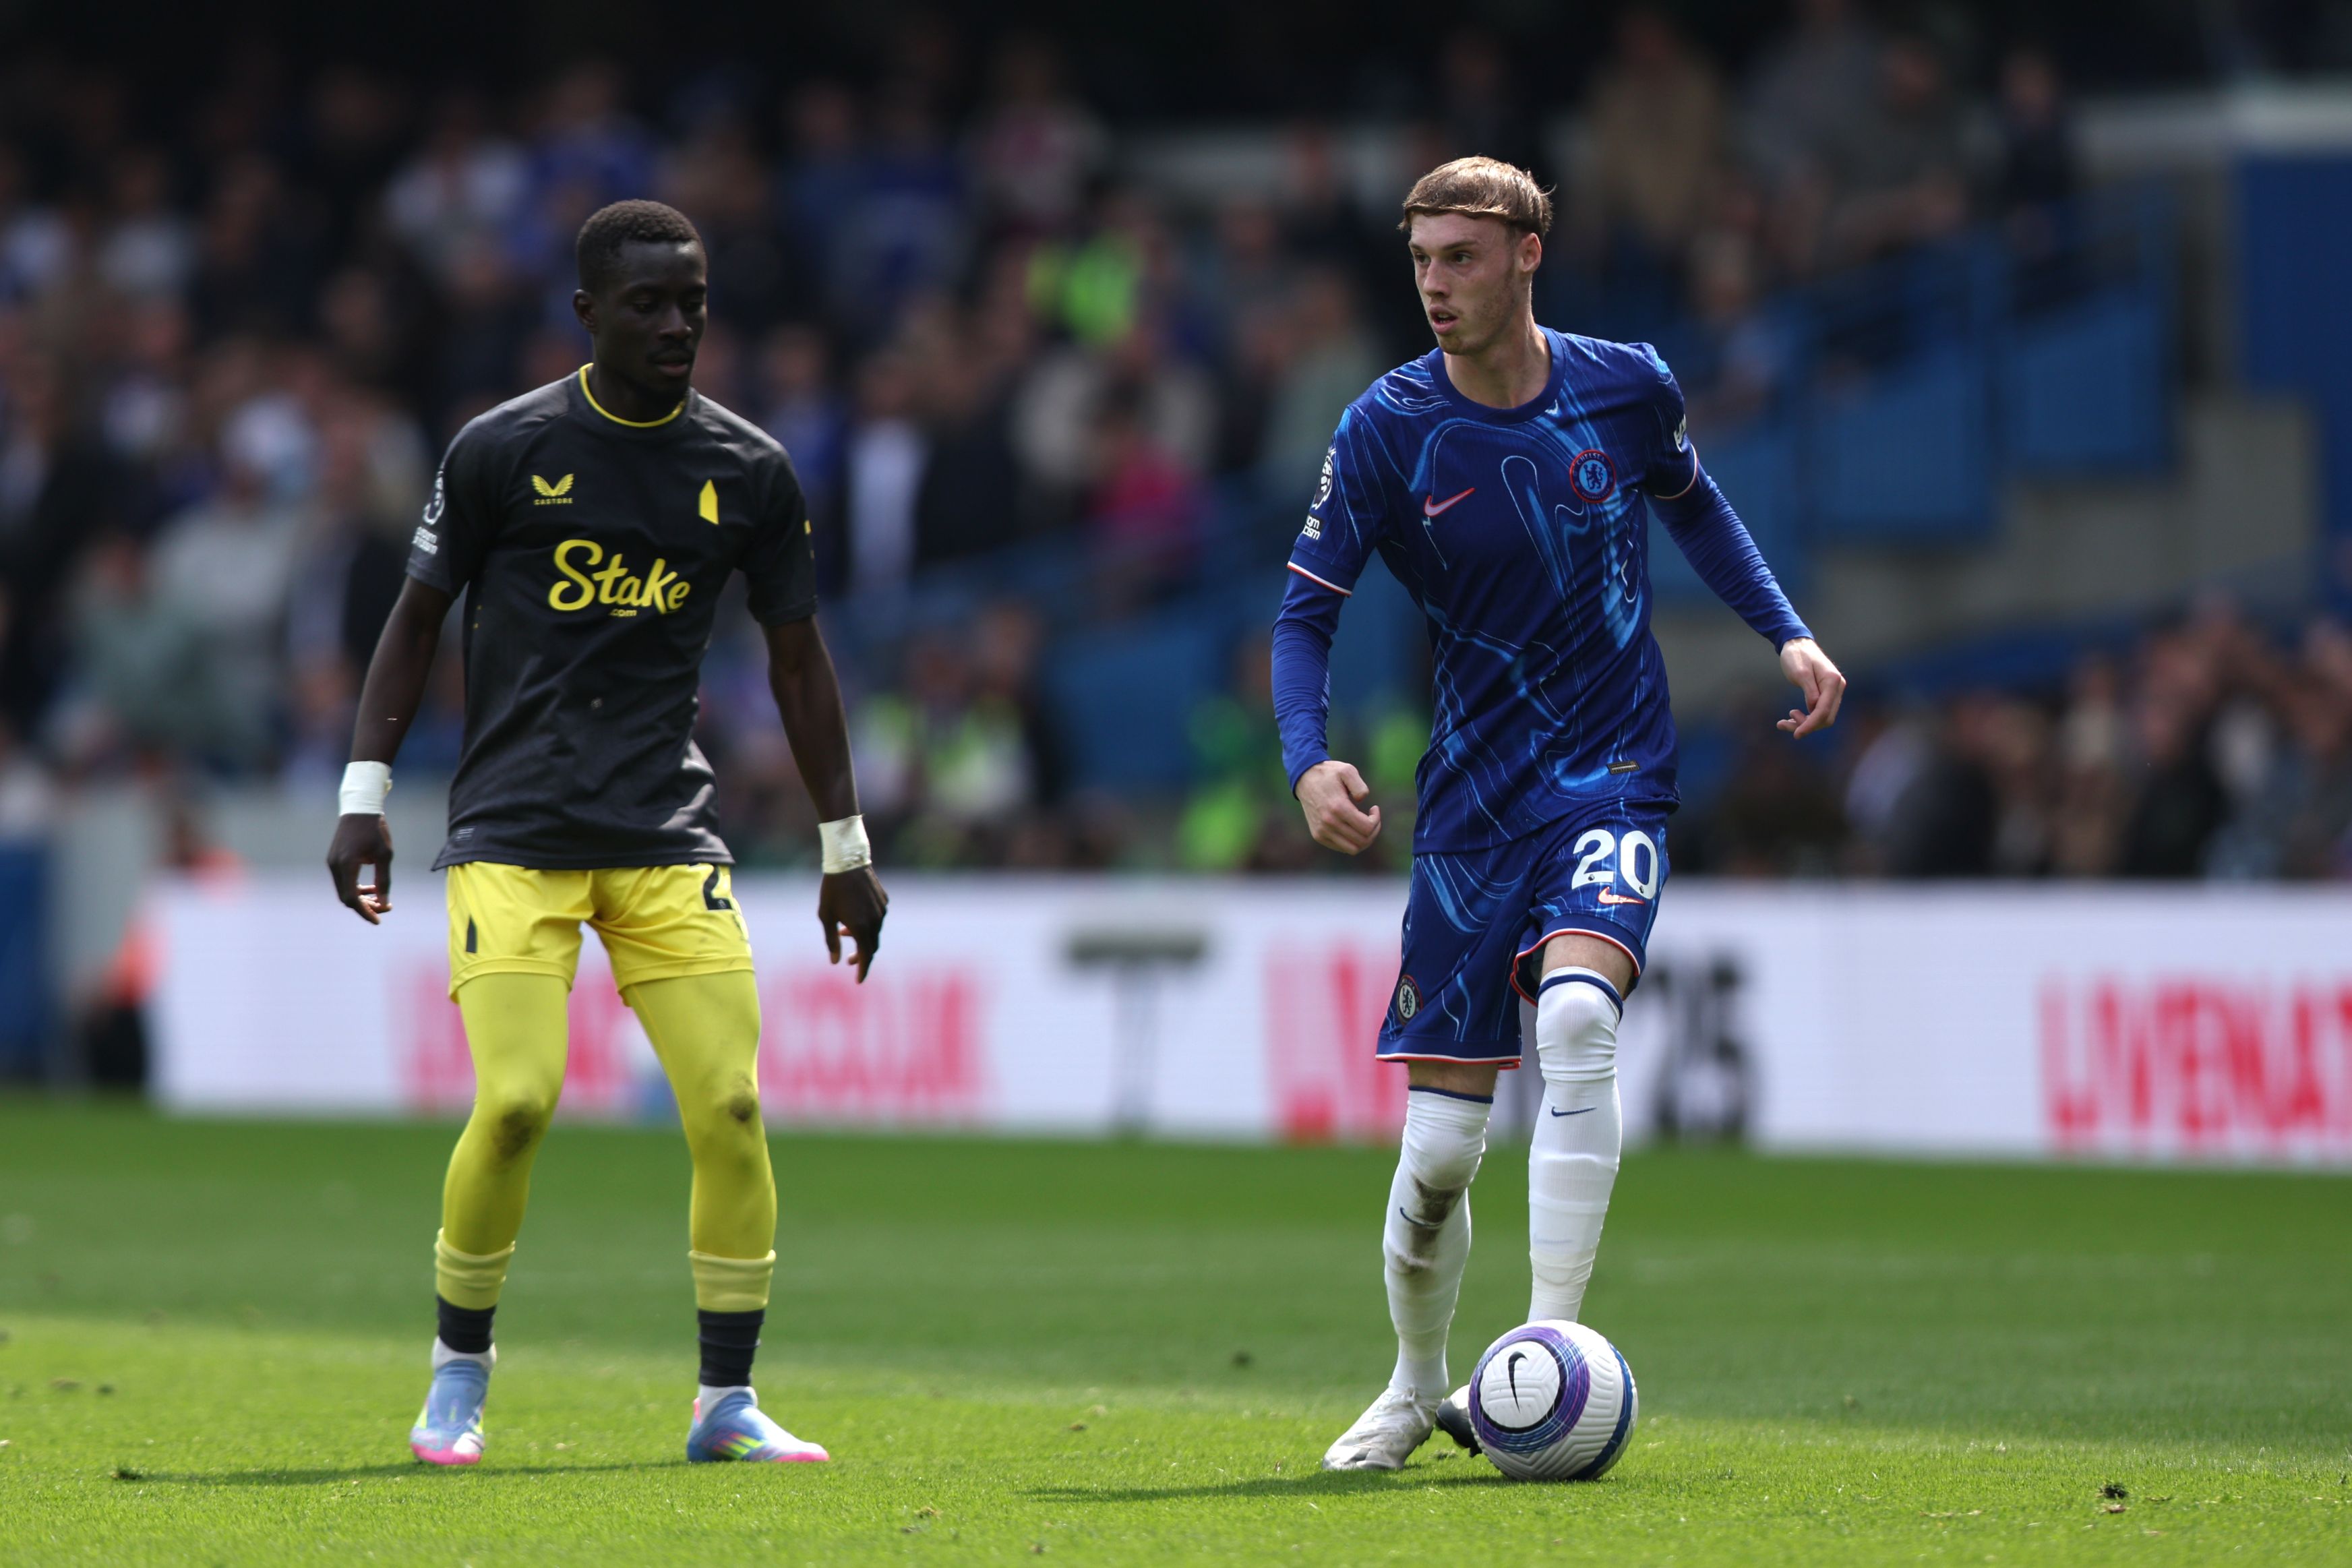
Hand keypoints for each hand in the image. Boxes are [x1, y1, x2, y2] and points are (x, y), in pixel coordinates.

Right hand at [327, 813, 393, 924]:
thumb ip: (384, 880)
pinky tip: (370, 888)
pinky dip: (355, 888)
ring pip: (344, 891)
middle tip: (385, 907)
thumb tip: (385, 903)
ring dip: (361, 898)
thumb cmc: (375, 830)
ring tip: (380, 899)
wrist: (360, 809)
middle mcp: (335, 866)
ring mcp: (332, 863)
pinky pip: (343, 881)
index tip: (379, 920)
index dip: (365, 912)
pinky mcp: (334, 860)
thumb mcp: (385, 855)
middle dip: (365, 907)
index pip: (351, 899)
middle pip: (346, 898)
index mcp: (346, 865)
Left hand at [818, 866, 887, 981]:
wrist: (848, 862)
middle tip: (849, 961)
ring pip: (875, 932)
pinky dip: (868, 925)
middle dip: (861, 957)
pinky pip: (878, 919)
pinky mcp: (885, 901)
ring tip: (845, 932)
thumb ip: (831, 941)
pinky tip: (854, 918)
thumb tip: (836, 962)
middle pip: (872, 947)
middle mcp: (875, 921)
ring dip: (862, 938)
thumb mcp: (826, 916)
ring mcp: (882, 911)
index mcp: (860, 927)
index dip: (862, 970)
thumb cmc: (832, 890)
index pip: (865, 956)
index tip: (859, 980)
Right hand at [1296, 759, 1382, 854]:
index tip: (1374, 808)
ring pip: (1353, 849)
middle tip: (1373, 818)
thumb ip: (1360, 786)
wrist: (1305, 779)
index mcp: (1338, 807)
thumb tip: (1361, 801)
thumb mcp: (1347, 770)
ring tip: (1365, 826)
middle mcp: (1329, 822)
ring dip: (1364, 840)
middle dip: (1374, 830)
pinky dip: (1352, 841)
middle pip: (1362, 841)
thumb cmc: (1329, 774)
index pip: (1367, 827)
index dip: (1377, 820)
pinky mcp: (1318, 835)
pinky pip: (1341, 848)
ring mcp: (1322, 831)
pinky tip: (1352, 827)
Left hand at [1776, 637, 1846, 737]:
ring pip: (1822, 717)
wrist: (1797, 644)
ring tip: (1783, 721)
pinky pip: (1818, 711)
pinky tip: (1791, 716)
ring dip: (1804, 723)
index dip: (1810, 725)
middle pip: (1826, 718)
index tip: (1796, 734)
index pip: (1824, 711)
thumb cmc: (1796, 656)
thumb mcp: (1800, 672)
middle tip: (1782, 723)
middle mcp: (1837, 687)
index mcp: (1833, 681)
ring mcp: (1833, 691)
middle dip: (1806, 725)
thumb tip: (1814, 709)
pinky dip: (1806, 718)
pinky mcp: (1826, 694)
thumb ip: (1809, 691)